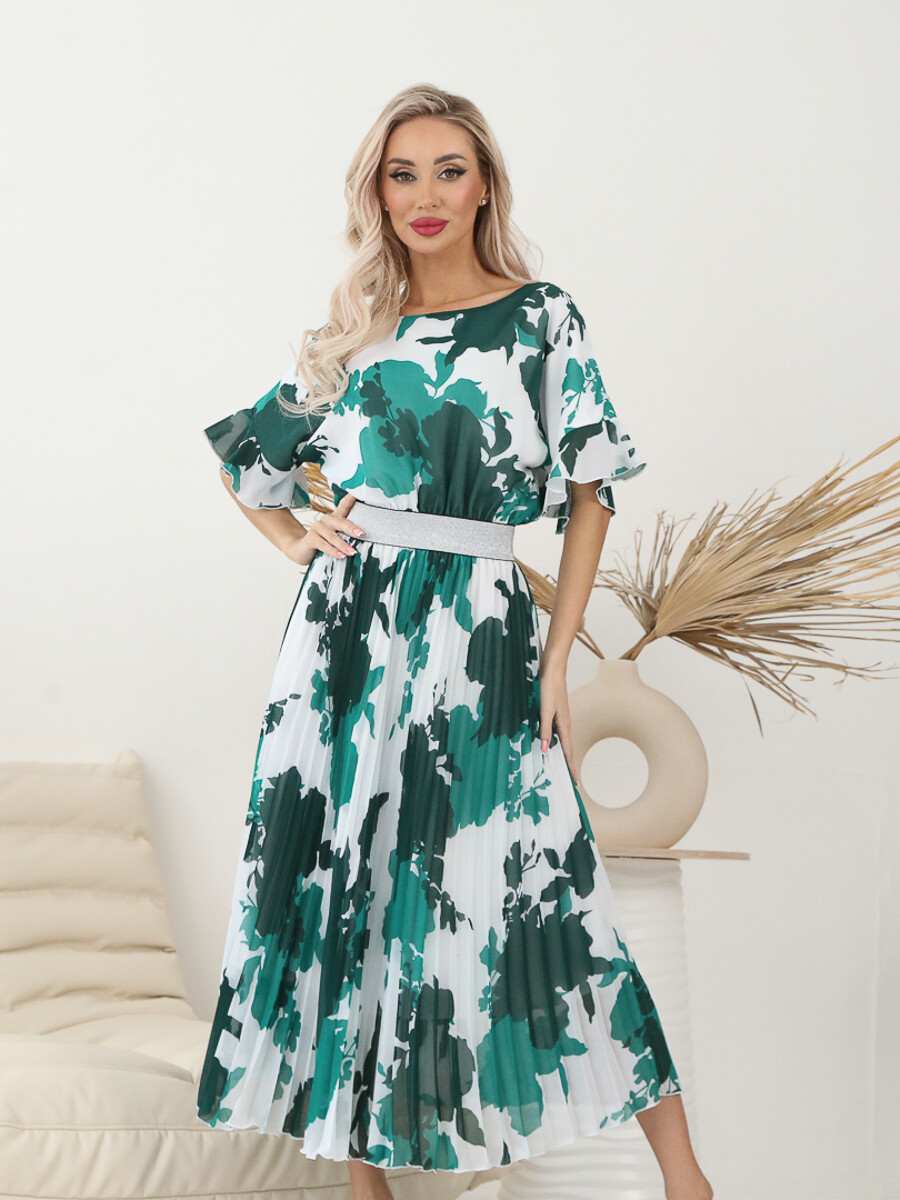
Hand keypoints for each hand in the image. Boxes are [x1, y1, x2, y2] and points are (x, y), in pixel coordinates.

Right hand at [282, 493, 364, 566]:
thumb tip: (363, 536)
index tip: (358, 493)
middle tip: (361, 534)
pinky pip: (324, 545)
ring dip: (344, 545)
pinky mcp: (311, 537)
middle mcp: (326, 520)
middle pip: (340, 522)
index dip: (351, 498)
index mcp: (334, 518)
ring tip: (353, 552)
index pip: (344, 505)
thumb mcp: (336, 537)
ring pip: (333, 536)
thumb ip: (348, 534)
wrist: (302, 550)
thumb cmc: (323, 543)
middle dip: (351, 528)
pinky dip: (333, 551)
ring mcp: (317, 527)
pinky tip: (340, 555)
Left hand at [538, 662, 579, 785]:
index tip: (575, 783)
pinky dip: (554, 743)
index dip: (571, 768)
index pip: (568, 752)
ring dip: (561, 755)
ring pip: (561, 742)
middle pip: (567, 750)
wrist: (553, 669)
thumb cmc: (549, 688)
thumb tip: (545, 750)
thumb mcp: (544, 710)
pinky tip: (549, 744)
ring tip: (560, 768)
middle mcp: (564, 724)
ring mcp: (560, 719)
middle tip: (569, 781)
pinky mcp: (555, 713)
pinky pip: (556, 733)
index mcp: (564, 726)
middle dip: (568, 766)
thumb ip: (544, 730)